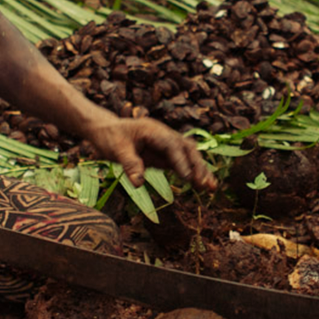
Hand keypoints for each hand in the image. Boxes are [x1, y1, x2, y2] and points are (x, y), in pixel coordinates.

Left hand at [83, 117, 215, 191]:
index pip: (171, 145)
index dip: (180, 160)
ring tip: (212, 188)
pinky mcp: (166, 155)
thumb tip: (138, 184)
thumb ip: (129, 164)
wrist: (107, 130)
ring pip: (190, 156)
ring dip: (201, 171)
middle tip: (205, 185)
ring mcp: (167, 144)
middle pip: (187, 149)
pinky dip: (195, 174)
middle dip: (198, 166)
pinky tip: (204, 186)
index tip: (187, 177)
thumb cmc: (110, 137)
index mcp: (153, 130)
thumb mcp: (115, 150)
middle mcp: (165, 135)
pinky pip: (185, 163)